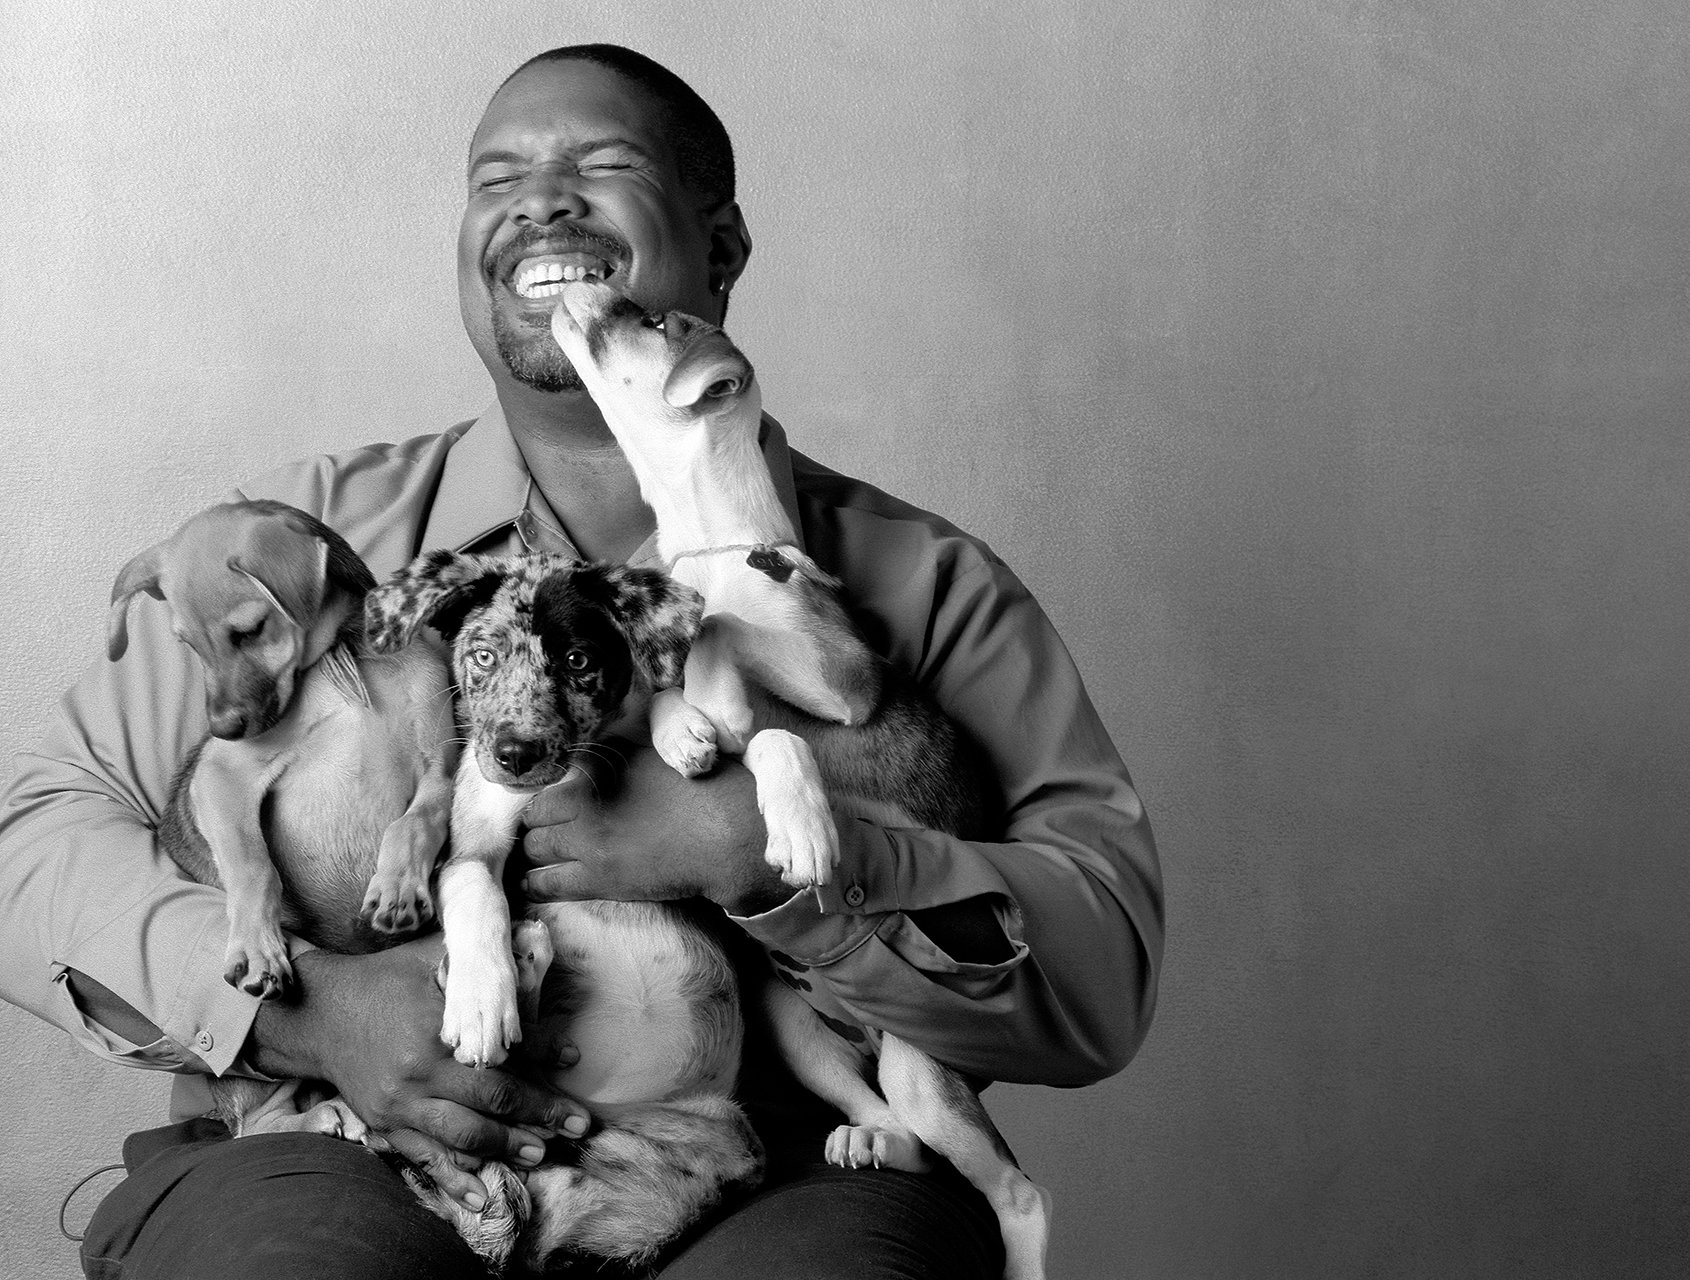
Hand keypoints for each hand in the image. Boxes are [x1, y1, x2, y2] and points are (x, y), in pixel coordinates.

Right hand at [249, 936, 589, 1209]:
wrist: (320, 1011)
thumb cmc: (385, 977)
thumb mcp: (431, 957)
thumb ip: (478, 964)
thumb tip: (533, 949)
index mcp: (435, 1034)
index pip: (501, 1057)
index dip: (542, 1060)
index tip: (573, 1064)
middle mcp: (418, 1076)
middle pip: (490, 1104)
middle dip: (539, 1116)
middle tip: (576, 1126)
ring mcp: (400, 1106)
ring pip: (462, 1138)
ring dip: (506, 1148)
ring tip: (541, 1152)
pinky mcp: (385, 1125)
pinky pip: (425, 1159)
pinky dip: (454, 1179)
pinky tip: (480, 1198)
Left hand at [521, 746, 795, 914]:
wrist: (728, 835)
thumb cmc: (709, 788)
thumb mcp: (662, 753)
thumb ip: (626, 748)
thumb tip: (603, 741)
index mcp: (603, 765)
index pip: (556, 769)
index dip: (553, 783)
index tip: (553, 793)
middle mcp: (587, 800)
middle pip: (536, 809)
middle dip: (537, 817)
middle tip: (543, 825)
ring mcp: (588, 841)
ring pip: (534, 846)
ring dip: (534, 848)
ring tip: (537, 853)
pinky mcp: (597, 878)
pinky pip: (547, 883)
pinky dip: (535, 883)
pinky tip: (531, 884)